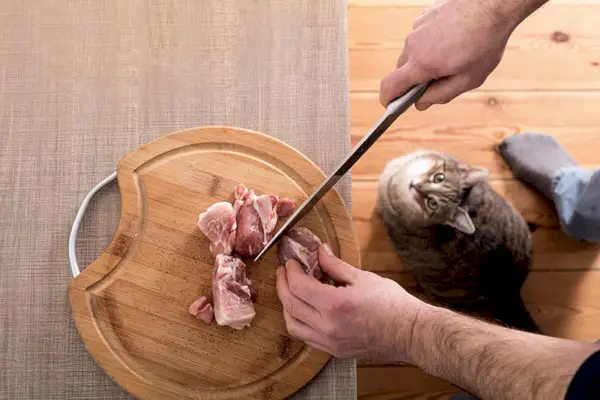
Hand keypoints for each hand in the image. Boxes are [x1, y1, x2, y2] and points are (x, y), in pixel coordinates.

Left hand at [275, 243, 426, 361]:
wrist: (410, 333)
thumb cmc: (392, 304)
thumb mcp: (363, 277)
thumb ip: (335, 265)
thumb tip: (320, 252)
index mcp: (334, 305)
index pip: (298, 286)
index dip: (291, 271)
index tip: (291, 262)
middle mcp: (327, 326)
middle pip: (290, 305)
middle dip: (283, 285)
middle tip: (284, 271)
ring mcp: (329, 342)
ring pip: (293, 325)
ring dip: (287, 306)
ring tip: (289, 290)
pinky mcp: (334, 351)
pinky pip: (306, 337)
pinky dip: (298, 322)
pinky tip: (304, 310)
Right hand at [379, 0, 517, 109]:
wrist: (493, 4)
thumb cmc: (485, 42)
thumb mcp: (468, 79)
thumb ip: (441, 95)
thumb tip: (420, 104)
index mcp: (421, 64)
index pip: (390, 86)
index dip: (388, 99)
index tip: (392, 105)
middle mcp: (413, 45)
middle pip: (401, 70)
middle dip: (414, 79)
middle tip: (438, 79)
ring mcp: (416, 27)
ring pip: (412, 52)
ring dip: (424, 59)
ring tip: (451, 54)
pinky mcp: (423, 16)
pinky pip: (420, 36)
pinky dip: (430, 42)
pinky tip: (452, 39)